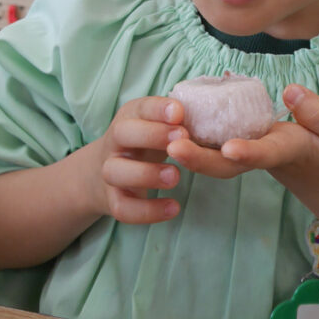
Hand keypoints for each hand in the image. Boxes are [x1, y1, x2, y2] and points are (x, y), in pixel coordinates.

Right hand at [98, 96, 189, 223]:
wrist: (108, 171)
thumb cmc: (145, 142)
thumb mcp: (158, 126)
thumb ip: (177, 122)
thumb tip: (210, 117)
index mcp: (130, 118)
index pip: (139, 107)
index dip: (157, 109)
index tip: (179, 112)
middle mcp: (115, 142)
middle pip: (121, 132)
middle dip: (152, 135)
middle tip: (183, 138)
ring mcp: (110, 171)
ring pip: (115, 171)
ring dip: (146, 173)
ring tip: (176, 176)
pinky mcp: (112, 200)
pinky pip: (124, 208)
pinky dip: (148, 211)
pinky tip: (173, 207)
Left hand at [167, 85, 318, 217]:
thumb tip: (291, 91)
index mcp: (293, 151)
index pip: (269, 152)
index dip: (250, 151)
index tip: (230, 149)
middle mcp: (265, 156)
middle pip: (230, 165)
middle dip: (202, 159)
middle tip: (174, 148)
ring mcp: (252, 157)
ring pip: (217, 160)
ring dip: (191, 153)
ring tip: (163, 135)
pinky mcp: (246, 151)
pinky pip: (217, 149)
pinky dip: (196, 141)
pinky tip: (172, 125)